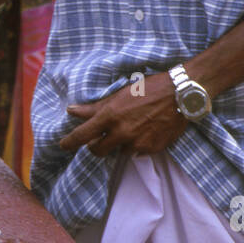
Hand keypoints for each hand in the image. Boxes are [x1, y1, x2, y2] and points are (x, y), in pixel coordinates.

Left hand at [59, 71, 187, 157]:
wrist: (180, 94)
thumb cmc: (148, 89)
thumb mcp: (118, 95)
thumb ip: (94, 107)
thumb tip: (71, 110)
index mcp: (110, 116)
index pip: (82, 135)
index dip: (69, 142)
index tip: (63, 145)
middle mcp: (121, 132)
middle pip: (98, 151)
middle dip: (96, 146)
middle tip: (100, 138)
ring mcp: (137, 143)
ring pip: (119, 152)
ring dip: (120, 144)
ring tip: (132, 128)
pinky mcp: (152, 149)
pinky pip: (138, 152)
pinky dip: (138, 145)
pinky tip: (146, 131)